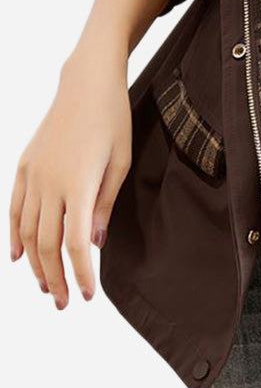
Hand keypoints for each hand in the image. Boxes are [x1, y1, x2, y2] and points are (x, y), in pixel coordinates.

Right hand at [9, 47, 131, 307]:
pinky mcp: (23, 165)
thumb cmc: (113, 121)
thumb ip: (105, 206)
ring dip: (35, 263)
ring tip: (46, 286)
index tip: (89, 295)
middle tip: (65, 303)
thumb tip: (94, 246)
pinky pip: (14, 208)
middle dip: (56, 278)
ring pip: (27, 230)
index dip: (81, 273)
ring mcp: (32, 173)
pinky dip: (14, 235)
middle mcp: (49, 182)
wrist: (86, 84)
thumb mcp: (120, 163)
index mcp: (78, 183)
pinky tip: (18, 257)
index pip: (76, 243)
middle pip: (48, 244)